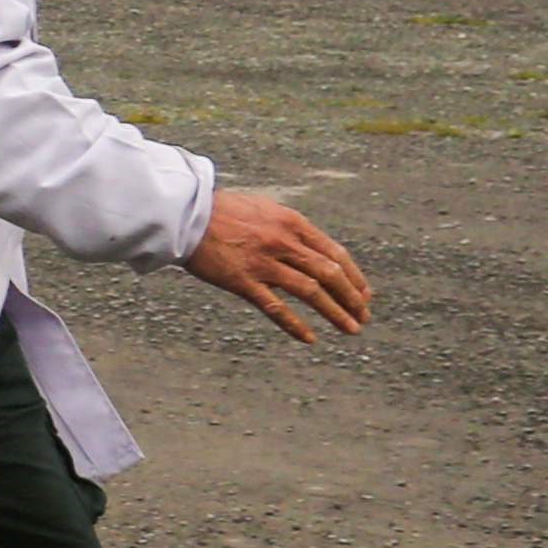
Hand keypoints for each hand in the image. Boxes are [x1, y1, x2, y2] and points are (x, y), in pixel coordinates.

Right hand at [185, 187, 369, 341]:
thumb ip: (288, 228)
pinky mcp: (243, 281)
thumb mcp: (264, 209)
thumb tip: (310, 249)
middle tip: (363, 316)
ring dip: (335, 312)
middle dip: (352, 298)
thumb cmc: (220, 211)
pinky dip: (295, 325)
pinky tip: (310, 338)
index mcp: (292, 223)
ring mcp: (263, 263)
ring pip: (311, 291)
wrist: (184, 215)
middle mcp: (283, 242)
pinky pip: (275, 307)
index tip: (364, 294)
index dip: (354, 276)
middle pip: (329, 273)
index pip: (335, 253)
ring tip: (350, 329)